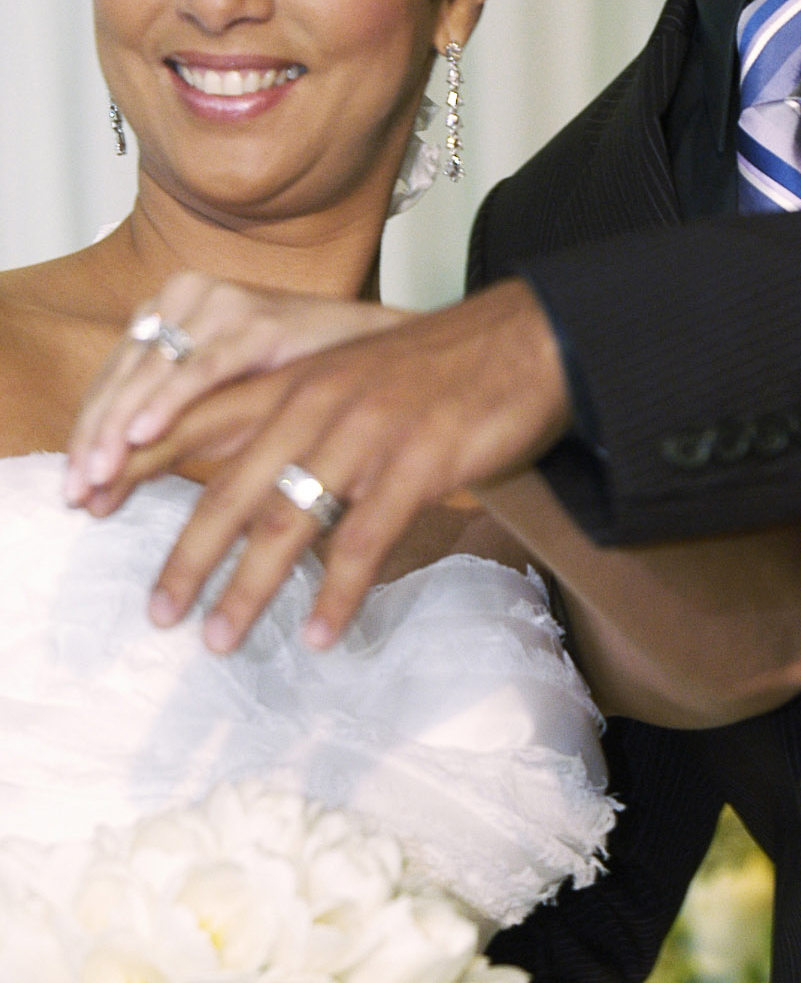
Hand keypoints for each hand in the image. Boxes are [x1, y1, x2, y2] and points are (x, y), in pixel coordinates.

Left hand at [66, 273, 397, 502]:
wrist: (387, 354)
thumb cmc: (308, 383)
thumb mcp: (229, 406)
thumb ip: (172, 434)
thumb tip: (104, 488)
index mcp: (176, 311)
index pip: (116, 378)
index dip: (88, 434)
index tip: (74, 490)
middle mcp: (191, 298)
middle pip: (124, 377)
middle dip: (94, 440)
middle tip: (76, 494)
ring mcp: (224, 305)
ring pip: (151, 372)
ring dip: (119, 429)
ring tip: (99, 476)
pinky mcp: (258, 322)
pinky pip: (201, 365)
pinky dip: (167, 401)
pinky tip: (142, 435)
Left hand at [118, 279, 570, 652]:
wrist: (525, 341)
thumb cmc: (435, 373)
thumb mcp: (349, 378)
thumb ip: (295, 420)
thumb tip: (245, 486)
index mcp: (294, 380)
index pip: (198, 423)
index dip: (142, 465)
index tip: (94, 508)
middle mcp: (317, 403)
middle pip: (232, 489)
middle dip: (187, 557)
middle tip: (160, 613)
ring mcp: (367, 432)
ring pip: (289, 521)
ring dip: (250, 590)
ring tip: (222, 641)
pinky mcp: (417, 462)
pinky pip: (364, 540)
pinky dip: (337, 594)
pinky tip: (322, 635)